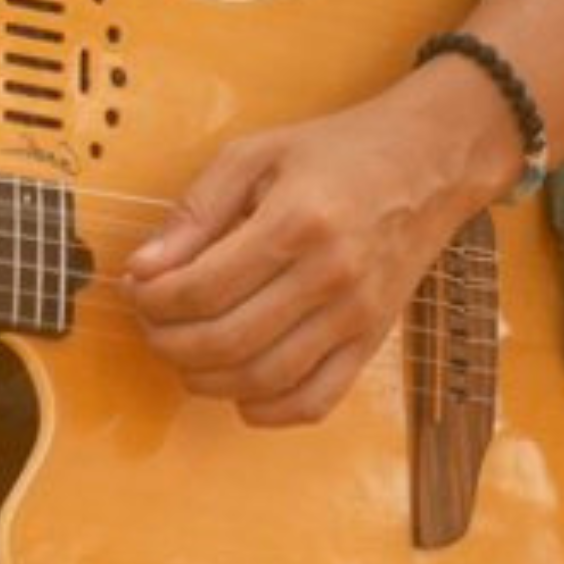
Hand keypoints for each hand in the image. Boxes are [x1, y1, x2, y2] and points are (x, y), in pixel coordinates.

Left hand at [126, 61, 514, 425]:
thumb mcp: (253, 155)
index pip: (202, 288)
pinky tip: (238, 392)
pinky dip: (270, 409)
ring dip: (207, 380)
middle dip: (169, 342)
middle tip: (149, 325)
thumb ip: (194, 212)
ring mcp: (357, 316)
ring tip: (182, 355)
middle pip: (228, 340)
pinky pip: (318, 400)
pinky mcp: (374, 341)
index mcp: (296, 224)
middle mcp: (331, 277)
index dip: (153, 300)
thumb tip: (143, 268)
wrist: (427, 164)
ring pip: (266, 378)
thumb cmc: (335, 154)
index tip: (136, 289)